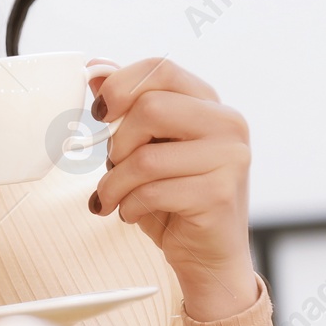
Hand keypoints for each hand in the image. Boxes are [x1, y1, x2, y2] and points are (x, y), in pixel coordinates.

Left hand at [86, 56, 258, 320]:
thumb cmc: (174, 196)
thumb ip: (127, 106)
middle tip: (112, 166)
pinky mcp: (219, 194)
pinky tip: (131, 213)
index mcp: (209, 102)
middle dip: (117, 142)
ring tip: (111, 198)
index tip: (99, 114)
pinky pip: (153, 192)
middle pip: (150, 107)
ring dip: (113, 183)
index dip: (120, 86)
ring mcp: (230, 158)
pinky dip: (129, 206)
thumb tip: (95, 69)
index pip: (160, 68)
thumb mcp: (146, 146)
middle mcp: (228, 123)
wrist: (209, 257)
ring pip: (145, 157)